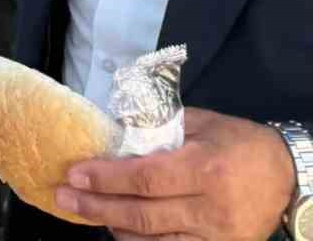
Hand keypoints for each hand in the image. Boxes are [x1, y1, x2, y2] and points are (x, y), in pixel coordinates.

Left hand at [56, 108, 295, 240]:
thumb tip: (115, 132)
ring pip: (155, 240)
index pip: (145, 178)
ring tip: (85, 212)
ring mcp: (217, 236)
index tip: (74, 175)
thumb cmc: (241, 143)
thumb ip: (159, 128)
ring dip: (114, 227)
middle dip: (97, 207)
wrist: (289, 177)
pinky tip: (119, 231)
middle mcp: (210, 208)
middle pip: (143, 214)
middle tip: (64, 198)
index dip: (106, 179)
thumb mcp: (203, 123)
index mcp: (204, 169)